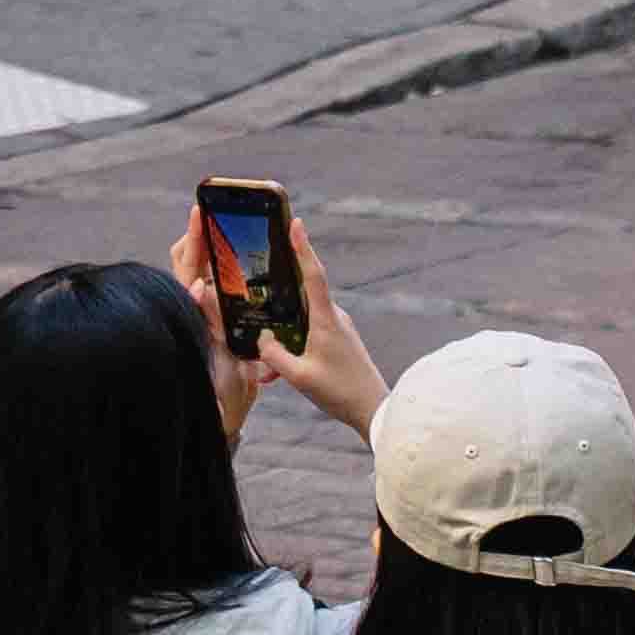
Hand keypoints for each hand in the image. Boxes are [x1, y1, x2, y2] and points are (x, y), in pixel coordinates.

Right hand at [173, 215, 389, 432]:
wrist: (375, 411)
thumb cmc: (340, 392)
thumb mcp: (298, 376)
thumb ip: (274, 355)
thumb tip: (262, 339)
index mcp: (326, 319)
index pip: (313, 275)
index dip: (302, 247)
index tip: (296, 223)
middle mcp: (334, 318)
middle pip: (302, 293)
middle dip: (278, 290)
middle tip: (258, 276)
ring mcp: (337, 329)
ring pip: (301, 321)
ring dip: (281, 337)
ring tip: (266, 367)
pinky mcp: (338, 341)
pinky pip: (308, 336)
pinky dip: (291, 350)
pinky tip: (276, 375)